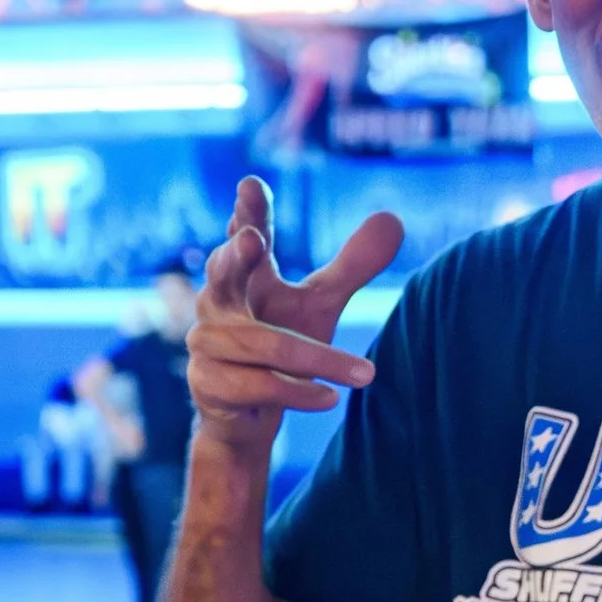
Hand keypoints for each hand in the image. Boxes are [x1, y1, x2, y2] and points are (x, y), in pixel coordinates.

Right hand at [187, 177, 403, 453]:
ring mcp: (208, 343)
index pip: (247, 235)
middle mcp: (217, 302)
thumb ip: (351, 266)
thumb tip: (394, 219)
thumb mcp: (319, 303)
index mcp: (245, 273)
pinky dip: (299, 393)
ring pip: (265, 344)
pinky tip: (332, 399)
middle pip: (223, 274)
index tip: (251, 185)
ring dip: (319, 360)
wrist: (246, 416)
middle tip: (252, 240)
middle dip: (236, 256)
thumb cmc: (280, 345)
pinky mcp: (210, 385)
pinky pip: (260, 385)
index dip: (249, 213)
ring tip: (366, 374)